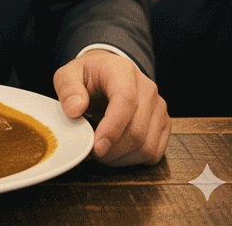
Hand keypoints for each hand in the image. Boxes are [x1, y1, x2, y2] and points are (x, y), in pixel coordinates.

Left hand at [53, 49, 170, 165]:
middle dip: (113, 149)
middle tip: (90, 152)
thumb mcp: (68, 74)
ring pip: (148, 146)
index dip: (112, 128)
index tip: (97, 146)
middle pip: (138, 130)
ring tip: (101, 152)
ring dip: (122, 158)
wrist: (107, 73)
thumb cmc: (87, 76)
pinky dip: (133, 160)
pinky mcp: (163, 124)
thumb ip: (67, 88)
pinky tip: (115, 153)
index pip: (126, 101)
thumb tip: (75, 110)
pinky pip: (154, 153)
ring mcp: (159, 107)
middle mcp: (147, 88)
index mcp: (122, 71)